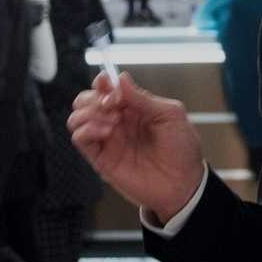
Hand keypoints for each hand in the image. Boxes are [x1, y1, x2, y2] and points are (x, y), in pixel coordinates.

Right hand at [69, 72, 205, 223]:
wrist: (183, 183)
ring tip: (113, 121)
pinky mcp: (101, 158)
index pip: (106, 88)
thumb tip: (121, 78)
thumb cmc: (182, 149)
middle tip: (113, 105)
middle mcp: (116, 121)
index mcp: (132, 107)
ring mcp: (107, 139)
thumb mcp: (170, 115)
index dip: (103, 82)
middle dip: (95, 97)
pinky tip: (107, 132)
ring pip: (77, 117)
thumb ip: (143, 97)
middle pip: (86, 99)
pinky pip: (79, 138)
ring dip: (90, 112)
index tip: (110, 85)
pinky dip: (87, 129)